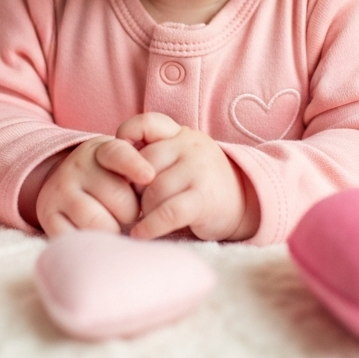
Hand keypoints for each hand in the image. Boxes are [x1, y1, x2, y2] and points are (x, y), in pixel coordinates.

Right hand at [34, 135, 155, 236]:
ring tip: (115, 226)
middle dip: (131, 211)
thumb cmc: (109, 176)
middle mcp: (77, 167)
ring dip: (114, 230)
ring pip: (97, 221)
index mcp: (100, 150)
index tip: (149, 176)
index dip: (134, 164)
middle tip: (130, 213)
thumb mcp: (123, 160)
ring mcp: (59, 191)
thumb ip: (144, 162)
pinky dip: (91, 244)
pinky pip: (75, 238)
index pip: (118, 154)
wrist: (65, 182)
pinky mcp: (48, 216)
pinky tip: (97, 237)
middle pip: (118, 197)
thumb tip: (158, 179)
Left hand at [117, 113, 259, 241]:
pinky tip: (140, 234)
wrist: (244, 202)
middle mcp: (190, 146)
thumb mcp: (180, 157)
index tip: (118, 159)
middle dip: (134, 188)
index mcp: (180, 133)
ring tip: (147, 217)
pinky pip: (168, 212)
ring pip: (153, 191)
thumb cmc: (199, 182)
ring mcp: (198, 170)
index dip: (127, 137)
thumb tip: (114, 165)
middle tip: (137, 202)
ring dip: (144, 210)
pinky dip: (150, 226)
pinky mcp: (204, 198)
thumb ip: (154, 153)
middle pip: (143, 165)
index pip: (146, 123)